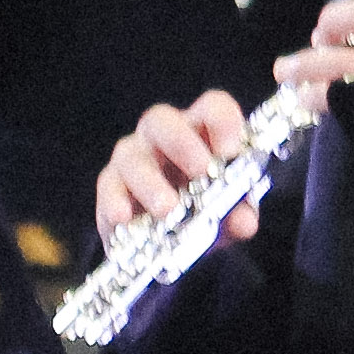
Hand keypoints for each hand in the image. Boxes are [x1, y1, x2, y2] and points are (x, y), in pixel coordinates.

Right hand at [93, 88, 261, 244]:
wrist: (167, 245)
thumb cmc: (200, 213)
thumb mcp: (228, 216)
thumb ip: (238, 214)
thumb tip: (244, 221)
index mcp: (200, 133)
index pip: (211, 108)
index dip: (222, 121)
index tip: (231, 150)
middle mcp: (162, 138)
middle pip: (162, 120)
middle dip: (181, 143)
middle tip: (201, 170)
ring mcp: (132, 159)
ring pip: (132, 156)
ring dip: (150, 182)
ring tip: (168, 209)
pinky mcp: (110, 186)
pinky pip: (108, 187)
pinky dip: (116, 201)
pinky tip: (126, 217)